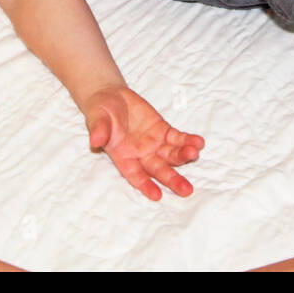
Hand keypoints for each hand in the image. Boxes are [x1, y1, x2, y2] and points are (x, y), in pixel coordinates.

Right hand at [83, 84, 204, 200]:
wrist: (110, 97)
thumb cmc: (100, 112)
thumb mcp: (96, 118)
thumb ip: (99, 130)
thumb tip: (95, 140)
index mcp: (123, 157)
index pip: (135, 175)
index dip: (145, 185)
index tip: (157, 195)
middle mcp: (141, 155)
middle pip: (159, 170)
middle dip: (172, 179)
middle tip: (186, 189)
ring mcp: (154, 143)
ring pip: (171, 155)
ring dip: (183, 156)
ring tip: (194, 153)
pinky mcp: (163, 130)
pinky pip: (177, 138)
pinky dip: (188, 140)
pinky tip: (198, 142)